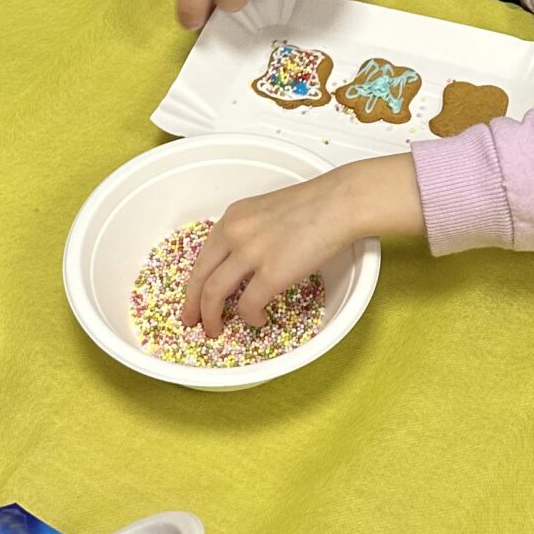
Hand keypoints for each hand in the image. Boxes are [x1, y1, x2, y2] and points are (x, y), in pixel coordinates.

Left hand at [181, 153, 424, 335]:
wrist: (341, 202)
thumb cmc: (317, 205)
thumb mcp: (268, 211)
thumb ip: (250, 232)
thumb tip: (246, 263)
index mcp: (233, 217)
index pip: (203, 256)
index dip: (194, 283)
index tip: (192, 300)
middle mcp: (234, 233)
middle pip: (200, 277)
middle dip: (193, 305)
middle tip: (193, 323)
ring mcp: (251, 253)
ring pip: (214, 295)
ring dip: (213, 317)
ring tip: (217, 330)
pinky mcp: (271, 273)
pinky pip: (248, 305)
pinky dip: (250, 317)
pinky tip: (259, 319)